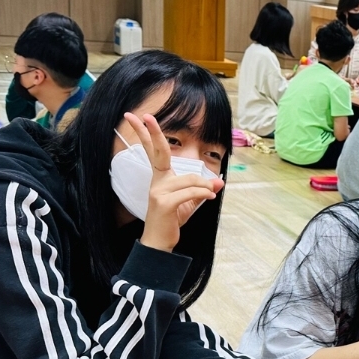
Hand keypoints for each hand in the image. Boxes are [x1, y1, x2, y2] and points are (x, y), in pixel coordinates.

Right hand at [125, 112, 222, 252]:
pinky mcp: (164, 203)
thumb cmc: (172, 219)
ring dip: (204, 187)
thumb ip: (202, 189)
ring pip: (190, 179)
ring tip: (211, 194)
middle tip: (145, 115)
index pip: (153, 151)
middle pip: (158, 152)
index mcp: (160, 177)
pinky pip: (189, 192)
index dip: (147, 134)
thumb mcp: (190, 201)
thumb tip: (219, 182)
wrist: (160, 242)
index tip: (139, 116)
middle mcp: (157, 181)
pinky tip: (210, 197)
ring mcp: (158, 191)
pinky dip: (203, 194)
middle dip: (153, 132)